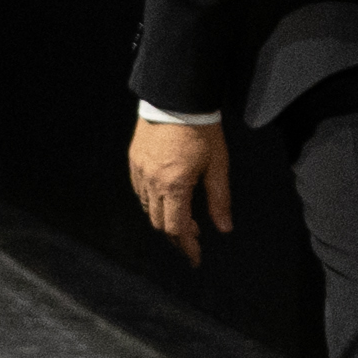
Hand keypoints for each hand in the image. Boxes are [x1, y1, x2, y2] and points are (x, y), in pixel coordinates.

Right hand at [130, 111, 233, 254]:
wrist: (177, 99)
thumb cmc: (202, 131)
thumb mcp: (217, 165)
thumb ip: (219, 199)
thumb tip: (224, 228)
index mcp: (174, 186)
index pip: (176, 229)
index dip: (187, 246)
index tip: (196, 258)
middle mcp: (151, 182)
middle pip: (159, 222)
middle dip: (176, 235)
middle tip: (193, 238)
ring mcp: (139, 171)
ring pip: (147, 208)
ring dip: (164, 218)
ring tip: (183, 216)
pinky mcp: (133, 161)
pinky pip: (139, 191)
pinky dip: (152, 201)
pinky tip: (167, 197)